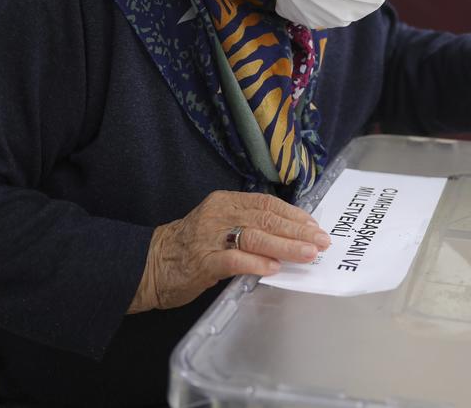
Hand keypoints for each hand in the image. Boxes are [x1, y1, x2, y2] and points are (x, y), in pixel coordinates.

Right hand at [128, 191, 330, 312]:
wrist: (149, 264)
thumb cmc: (190, 247)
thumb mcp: (219, 226)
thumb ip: (248, 227)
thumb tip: (288, 237)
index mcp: (225, 201)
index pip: (266, 203)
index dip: (293, 214)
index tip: (314, 226)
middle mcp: (219, 214)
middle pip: (265, 218)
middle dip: (297, 230)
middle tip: (321, 241)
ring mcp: (210, 237)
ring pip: (255, 236)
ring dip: (285, 246)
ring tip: (308, 254)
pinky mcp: (202, 262)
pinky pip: (234, 259)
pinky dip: (256, 263)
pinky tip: (274, 268)